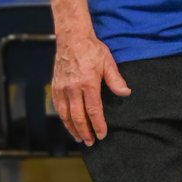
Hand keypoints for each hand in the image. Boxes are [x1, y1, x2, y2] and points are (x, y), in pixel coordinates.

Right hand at [51, 31, 129, 145]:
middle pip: (78, 117)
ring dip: (72, 128)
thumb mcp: (108, 62)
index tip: (102, 135)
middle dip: (84, 132)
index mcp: (88, 84)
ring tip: (79, 138)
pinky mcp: (55, 87)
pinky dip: (63, 118)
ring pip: (65, 115)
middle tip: (90, 142)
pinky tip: (68, 123)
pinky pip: (58, 107)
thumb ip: (116, 80)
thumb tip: (126, 93)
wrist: (72, 39)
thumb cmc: (92, 49)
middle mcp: (73, 89)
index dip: (98, 125)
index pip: (93, 110)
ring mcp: (62, 89)